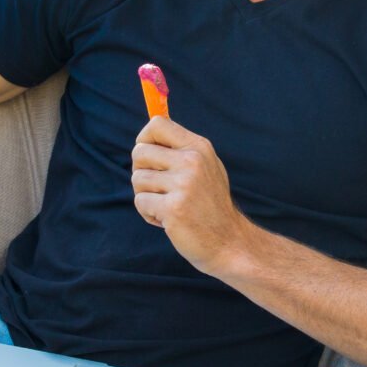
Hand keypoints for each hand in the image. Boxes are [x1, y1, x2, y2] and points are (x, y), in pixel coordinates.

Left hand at [130, 117, 249, 274]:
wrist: (229, 242)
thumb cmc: (210, 206)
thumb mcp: (205, 168)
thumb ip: (180, 151)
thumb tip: (145, 137)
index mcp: (199, 147)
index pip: (158, 124)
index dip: (144, 139)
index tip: (149, 157)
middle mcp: (192, 161)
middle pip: (139, 152)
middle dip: (141, 172)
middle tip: (159, 188)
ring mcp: (183, 184)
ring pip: (137, 179)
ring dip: (146, 196)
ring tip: (167, 206)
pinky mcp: (173, 208)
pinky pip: (140, 202)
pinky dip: (148, 214)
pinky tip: (167, 220)